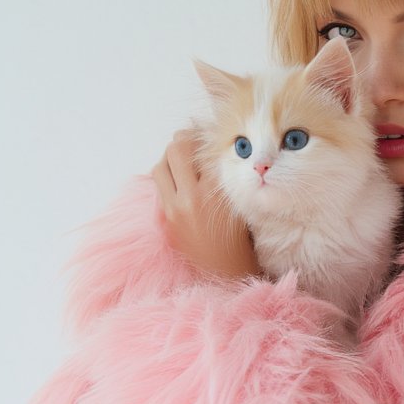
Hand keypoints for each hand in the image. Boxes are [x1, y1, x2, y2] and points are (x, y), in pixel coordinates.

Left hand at [151, 129, 259, 280]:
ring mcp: (175, 209)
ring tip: (184, 160)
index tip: (208, 132)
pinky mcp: (165, 218)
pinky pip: (159, 185)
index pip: (204, 149)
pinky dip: (167, 177)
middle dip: (184, 140)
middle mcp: (193, 198)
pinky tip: (180, 179)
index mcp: (217, 192)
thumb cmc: (243, 236)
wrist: (228, 271)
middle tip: (193, 139)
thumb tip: (215, 148)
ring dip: (171, 158)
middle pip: (176, 150)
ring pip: (161, 166)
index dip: (206, 135)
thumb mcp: (243, 201)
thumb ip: (228, 175)